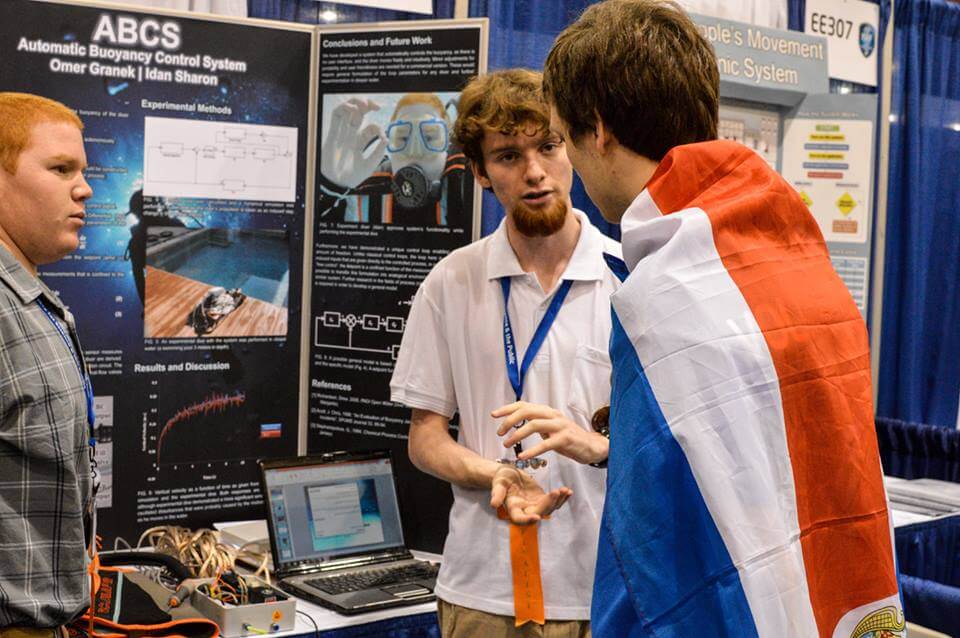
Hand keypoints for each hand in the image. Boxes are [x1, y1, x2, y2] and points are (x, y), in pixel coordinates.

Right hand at [321, 98, 387, 187]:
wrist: (337, 184)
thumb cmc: (351, 177)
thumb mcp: (370, 165)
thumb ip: (378, 152)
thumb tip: (385, 138)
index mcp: (361, 142)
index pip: (371, 127)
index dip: (379, 128)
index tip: (383, 135)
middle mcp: (352, 135)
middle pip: (360, 114)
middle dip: (368, 105)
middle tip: (376, 105)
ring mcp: (342, 133)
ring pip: (348, 110)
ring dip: (356, 102)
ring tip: (364, 103)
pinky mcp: (333, 133)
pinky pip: (336, 115)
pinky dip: (344, 107)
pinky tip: (353, 108)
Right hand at [489, 464, 571, 524]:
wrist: (508, 474)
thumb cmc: (501, 478)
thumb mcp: (498, 483)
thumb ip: (497, 493)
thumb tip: (494, 504)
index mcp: (514, 509)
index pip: (520, 519)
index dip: (528, 520)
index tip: (536, 517)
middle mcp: (525, 510)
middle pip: (539, 513)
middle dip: (548, 504)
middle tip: (555, 492)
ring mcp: (535, 505)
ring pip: (549, 508)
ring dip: (558, 501)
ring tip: (565, 490)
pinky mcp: (542, 499)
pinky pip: (554, 501)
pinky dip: (562, 497)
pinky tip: (569, 491)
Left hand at [493, 401, 608, 465]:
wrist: (593, 447)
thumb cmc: (570, 439)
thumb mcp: (551, 428)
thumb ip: (537, 424)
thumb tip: (518, 423)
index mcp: (548, 412)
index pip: (524, 405)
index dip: (508, 409)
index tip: (494, 415)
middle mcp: (553, 415)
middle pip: (526, 411)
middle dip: (509, 420)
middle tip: (499, 433)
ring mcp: (560, 426)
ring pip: (533, 424)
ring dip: (517, 435)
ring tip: (507, 444)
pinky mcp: (565, 439)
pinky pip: (545, 444)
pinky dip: (532, 450)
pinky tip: (522, 456)